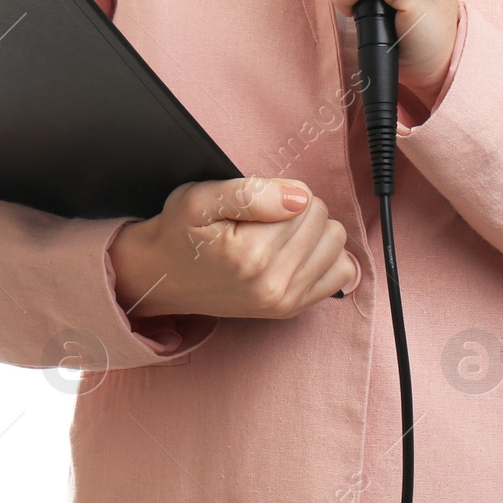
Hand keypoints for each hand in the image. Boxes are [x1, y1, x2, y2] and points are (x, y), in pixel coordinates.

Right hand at [109, 176, 358, 320]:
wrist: (162, 277)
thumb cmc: (181, 232)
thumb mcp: (200, 198)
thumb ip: (250, 193)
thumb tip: (300, 197)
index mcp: (252, 255)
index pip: (307, 202)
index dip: (283, 192)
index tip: (256, 204)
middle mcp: (273, 285)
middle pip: (322, 221)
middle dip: (299, 210)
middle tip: (263, 219)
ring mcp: (284, 302)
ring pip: (335, 243)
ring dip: (313, 232)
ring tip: (277, 234)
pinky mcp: (291, 309)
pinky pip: (339, 272)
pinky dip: (323, 256)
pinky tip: (295, 252)